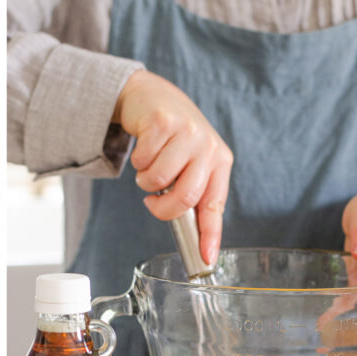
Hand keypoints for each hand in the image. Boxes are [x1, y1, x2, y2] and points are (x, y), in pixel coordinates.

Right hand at [113, 70, 232, 264]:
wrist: (153, 97)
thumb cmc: (172, 137)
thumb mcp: (191, 161)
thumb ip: (192, 190)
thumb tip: (190, 235)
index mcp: (220, 161)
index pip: (215, 204)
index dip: (210, 235)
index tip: (206, 259)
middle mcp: (208, 147)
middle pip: (185, 196)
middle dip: (162, 208)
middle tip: (153, 202)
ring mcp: (187, 133)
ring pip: (158, 180)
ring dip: (145, 181)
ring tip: (150, 167)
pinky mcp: (163, 123)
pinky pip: (142, 161)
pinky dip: (137, 161)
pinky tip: (145, 147)